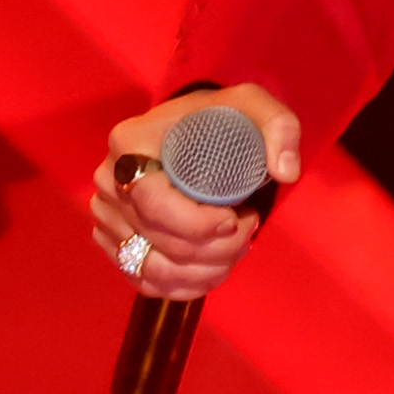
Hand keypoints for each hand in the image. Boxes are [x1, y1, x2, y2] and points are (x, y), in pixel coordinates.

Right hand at [86, 83, 304, 302]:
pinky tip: (215, 270)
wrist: (193, 131)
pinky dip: (185, 286)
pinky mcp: (115, 242)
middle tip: (249, 228)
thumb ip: (279, 128)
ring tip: (237, 248)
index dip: (199, 225)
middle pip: (159, 242)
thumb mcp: (252, 107)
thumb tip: (285, 172)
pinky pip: (145, 282)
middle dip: (216, 249)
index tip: (237, 218)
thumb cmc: (220, 119)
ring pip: (154, 269)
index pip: (155, 204)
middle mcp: (109, 181)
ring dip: (206, 271)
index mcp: (129, 144)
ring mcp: (107, 215)